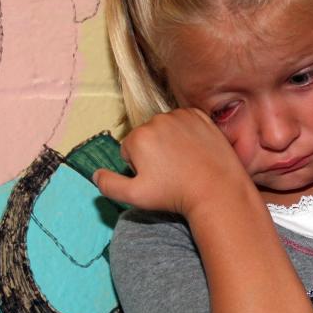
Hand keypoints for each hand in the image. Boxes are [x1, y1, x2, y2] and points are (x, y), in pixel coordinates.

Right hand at [93, 108, 252, 217]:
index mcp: (138, 136)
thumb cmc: (175, 195)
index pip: (129, 149)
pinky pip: (185, 122)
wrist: (217, 189)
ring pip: (166, 128)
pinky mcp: (200, 116)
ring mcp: (181, 115)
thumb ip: (109, 185)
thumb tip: (95, 174)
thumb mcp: (135, 197)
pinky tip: (195, 151)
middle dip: (153, 152)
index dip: (140, 167)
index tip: (157, 178)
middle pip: (147, 136)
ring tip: (184, 163)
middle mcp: (157, 120)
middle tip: (171, 172)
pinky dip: (188, 133)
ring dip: (170, 141)